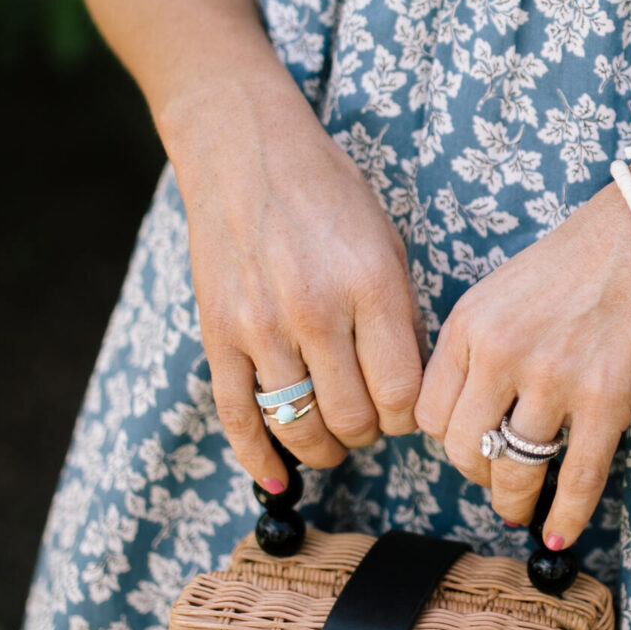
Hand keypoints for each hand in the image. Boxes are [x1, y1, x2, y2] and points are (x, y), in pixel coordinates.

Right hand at [167, 71, 427, 491]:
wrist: (244, 151)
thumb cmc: (328, 194)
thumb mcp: (386, 243)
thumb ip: (401, 316)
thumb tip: (412, 390)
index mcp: (370, 286)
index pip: (402, 393)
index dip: (410, 419)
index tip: (407, 412)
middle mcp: (316, 311)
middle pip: (353, 419)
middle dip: (370, 434)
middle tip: (371, 423)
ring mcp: (260, 326)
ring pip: (298, 427)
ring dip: (323, 449)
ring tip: (334, 442)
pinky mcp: (218, 334)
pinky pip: (237, 416)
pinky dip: (257, 458)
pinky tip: (277, 478)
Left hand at [415, 129, 630, 548]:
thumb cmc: (582, 259)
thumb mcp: (503, 290)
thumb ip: (477, 347)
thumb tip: (469, 418)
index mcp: (469, 324)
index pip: (430, 414)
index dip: (448, 438)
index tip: (468, 442)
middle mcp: (502, 353)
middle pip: (463, 451)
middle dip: (477, 474)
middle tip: (496, 476)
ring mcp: (555, 380)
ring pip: (516, 472)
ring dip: (515, 499)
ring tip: (520, 507)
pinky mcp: (608, 401)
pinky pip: (579, 478)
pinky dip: (567, 516)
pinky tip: (559, 536)